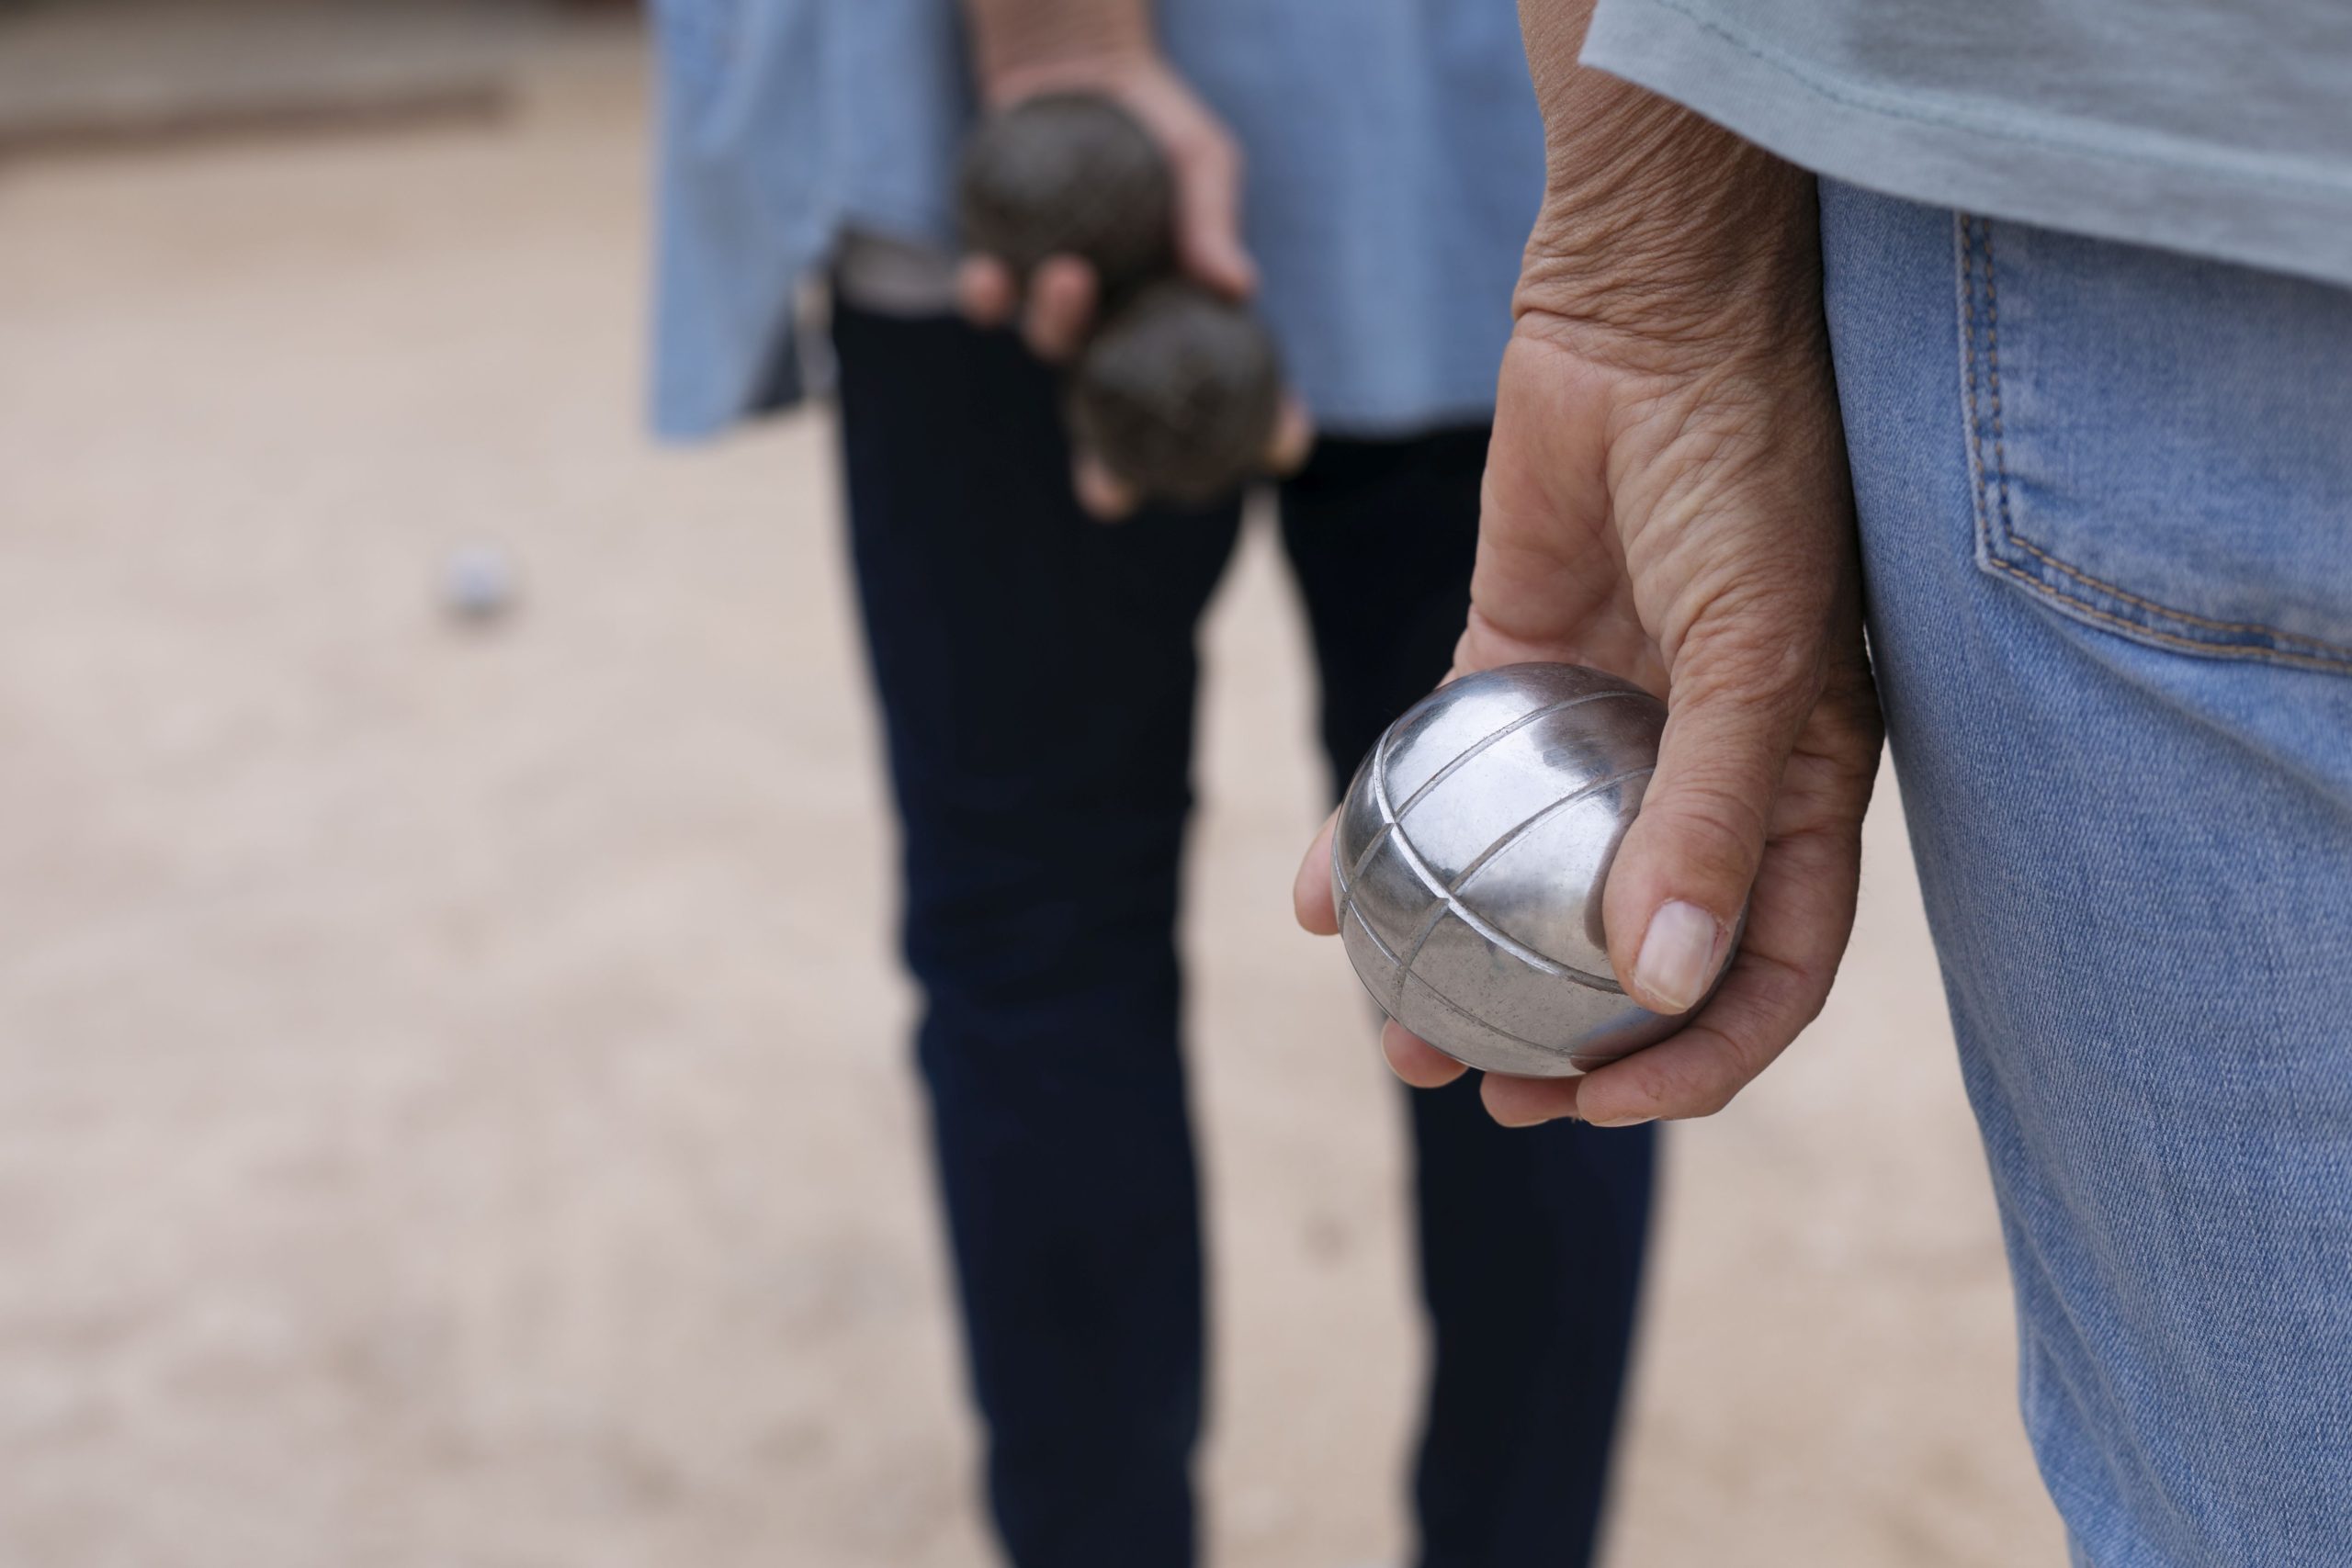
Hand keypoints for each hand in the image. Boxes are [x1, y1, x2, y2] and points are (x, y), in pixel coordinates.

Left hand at [953, 35, 1308, 513]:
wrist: (1078, 73)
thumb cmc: (1158, 127)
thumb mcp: (1201, 160)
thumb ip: (1212, 218)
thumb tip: (1236, 284)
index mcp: (1181, 317)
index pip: (1232, 392)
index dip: (1259, 430)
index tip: (1280, 446)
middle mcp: (1120, 331)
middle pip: (1117, 424)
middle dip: (1109, 475)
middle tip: (1107, 498)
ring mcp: (1060, 308)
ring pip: (1053, 350)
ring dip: (1058, 326)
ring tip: (1069, 274)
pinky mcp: (1003, 270)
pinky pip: (990, 301)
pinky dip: (989, 293)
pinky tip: (988, 274)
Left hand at [1294, 84, 1881, 1129]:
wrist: (1653, 314)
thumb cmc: (1747, 470)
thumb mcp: (1757, 650)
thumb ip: (1718, 816)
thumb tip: (1670, 986)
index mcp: (1801, 787)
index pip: (1765, 968)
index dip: (1699, 1060)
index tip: (1599, 1110)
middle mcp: (1702, 773)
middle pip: (1634, 949)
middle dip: (1569, 1045)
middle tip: (1482, 1091)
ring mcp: (1601, 725)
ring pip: (1525, 881)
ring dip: (1464, 965)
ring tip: (1394, 1033)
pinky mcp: (1507, 663)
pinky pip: (1434, 777)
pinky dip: (1377, 837)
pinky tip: (1315, 896)